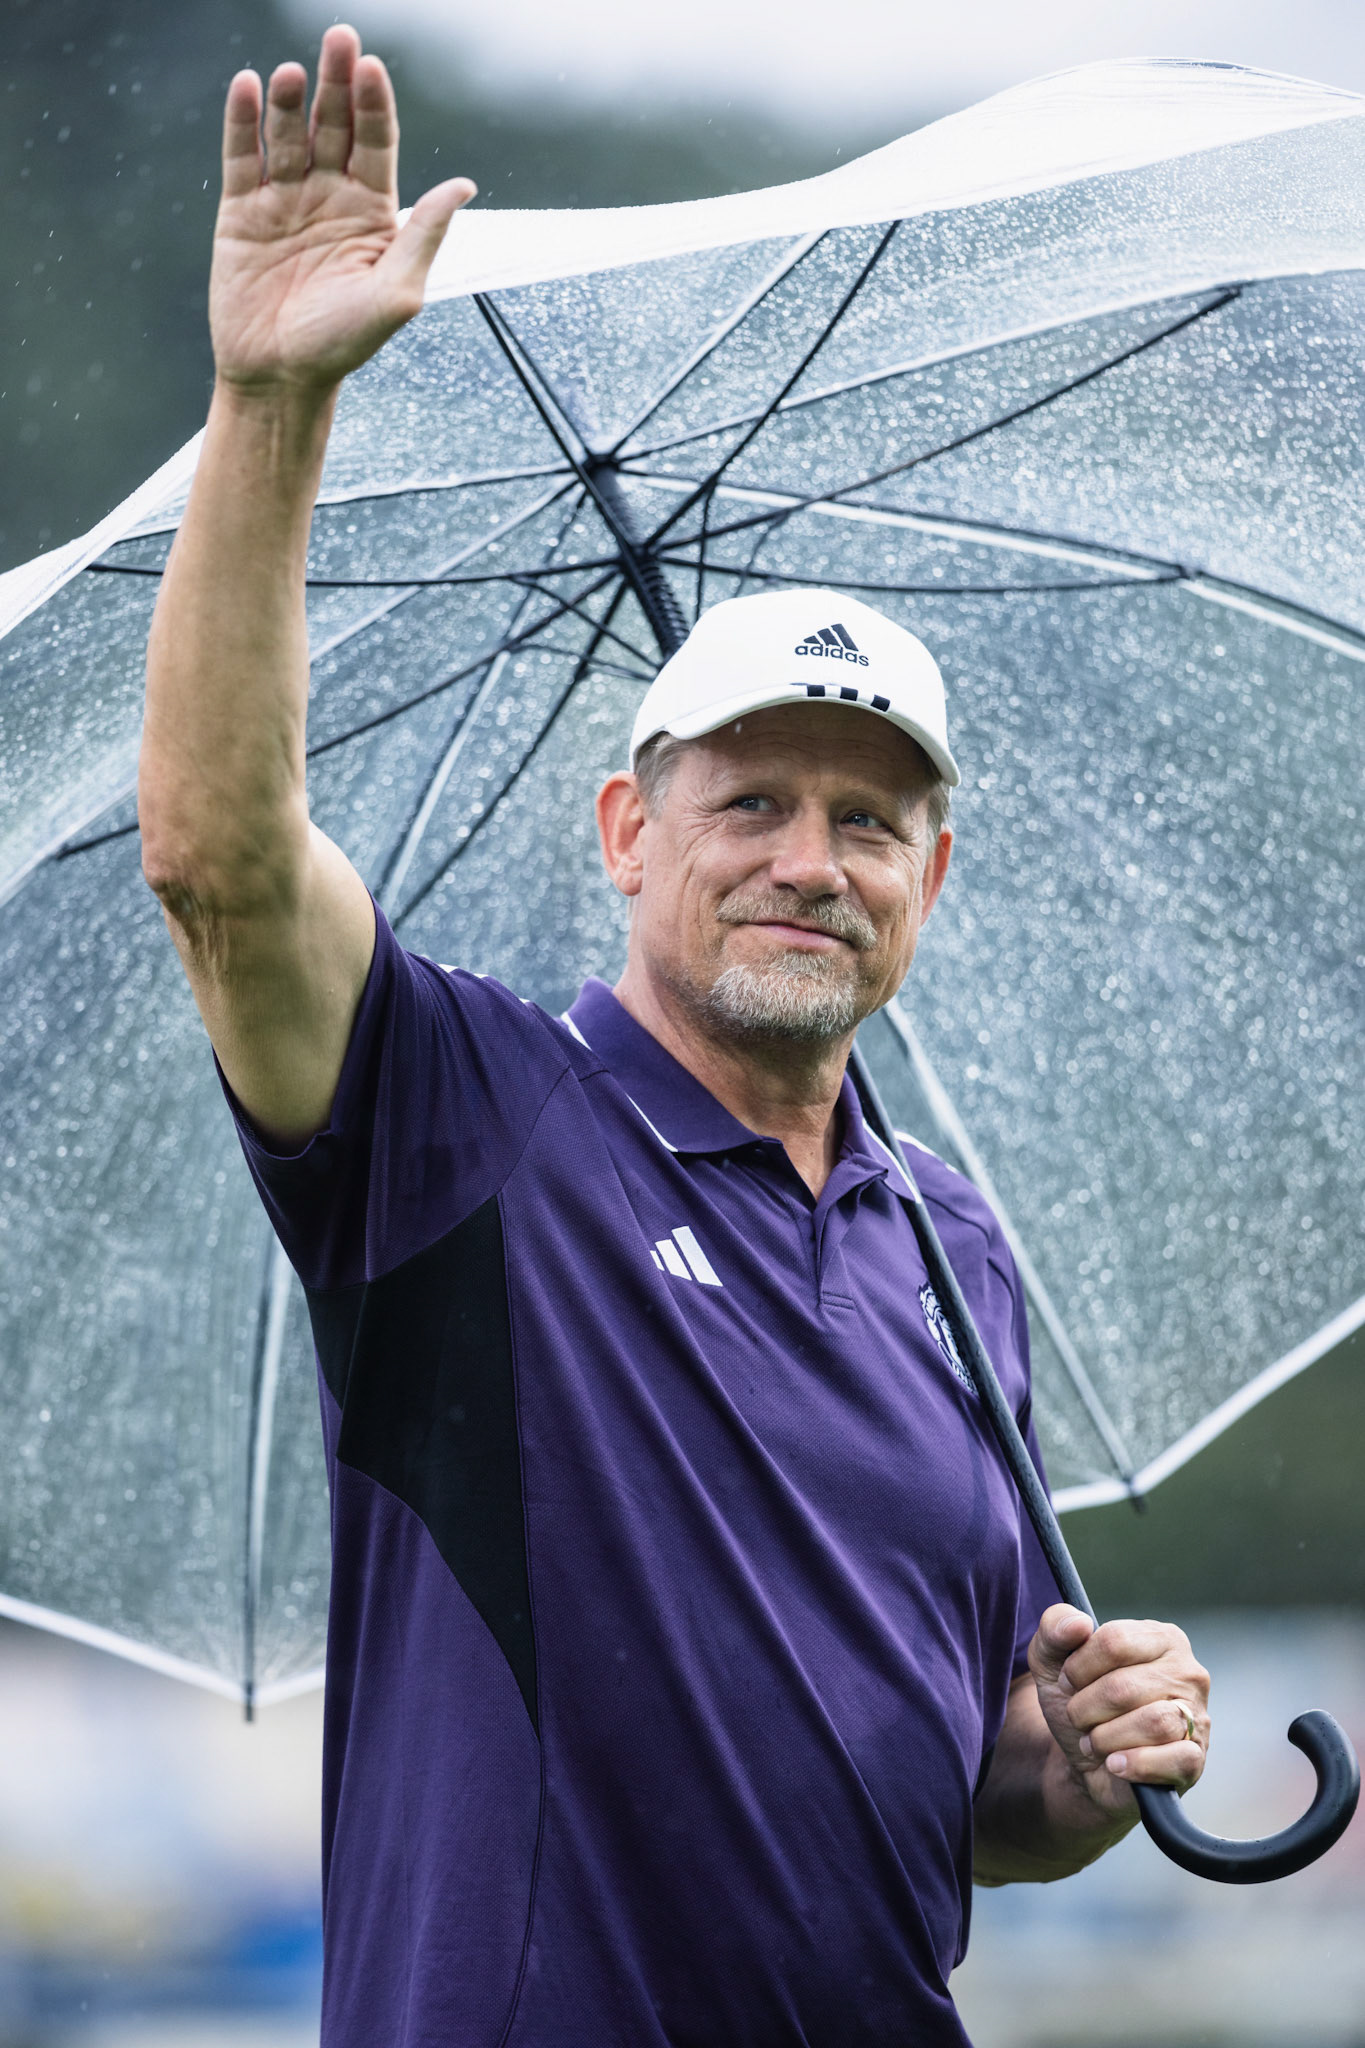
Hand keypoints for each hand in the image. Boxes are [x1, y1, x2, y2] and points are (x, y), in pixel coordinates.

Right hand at [210, 24, 474, 395]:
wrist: (279, 379)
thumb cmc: (342, 346)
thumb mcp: (395, 294)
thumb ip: (425, 236)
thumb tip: (463, 185)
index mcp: (372, 213)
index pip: (375, 142)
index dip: (374, 104)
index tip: (372, 68)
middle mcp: (329, 197)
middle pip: (334, 124)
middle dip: (337, 82)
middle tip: (339, 39)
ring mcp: (284, 200)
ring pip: (287, 133)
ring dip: (289, 100)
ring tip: (290, 74)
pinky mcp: (241, 211)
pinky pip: (242, 156)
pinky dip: (242, 121)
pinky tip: (246, 86)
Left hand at [1029, 1604, 1209, 1821]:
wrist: (1084, 1762)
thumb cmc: (1079, 1701)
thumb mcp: (1052, 1660)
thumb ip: (1055, 1627)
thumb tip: (1078, 1623)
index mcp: (1160, 1638)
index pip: (1115, 1641)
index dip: (1079, 1667)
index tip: (1067, 1682)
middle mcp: (1186, 1672)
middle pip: (1126, 1687)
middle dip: (1087, 1708)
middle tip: (1078, 1717)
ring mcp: (1197, 1716)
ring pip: (1154, 1723)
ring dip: (1106, 1738)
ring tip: (1094, 1741)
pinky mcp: (1195, 1758)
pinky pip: (1177, 1759)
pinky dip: (1137, 1764)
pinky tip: (1115, 1763)